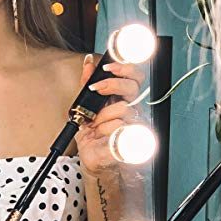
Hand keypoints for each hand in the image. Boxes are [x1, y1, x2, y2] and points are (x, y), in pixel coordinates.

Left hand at [76, 55, 145, 176]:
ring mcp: (133, 125)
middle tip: (96, 89)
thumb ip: (87, 83)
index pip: (135, 77)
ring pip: (123, 108)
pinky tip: (98, 134)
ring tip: (93, 124)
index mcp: (124, 99)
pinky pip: (120, 130)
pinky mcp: (131, 141)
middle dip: (112, 84)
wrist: (93, 158)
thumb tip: (88, 63)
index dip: (126, 68)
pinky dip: (104, 131)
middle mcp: (132, 110)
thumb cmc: (93, 134)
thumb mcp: (85, 105)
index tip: (109, 67)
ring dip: (101, 116)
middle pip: (132, 87)